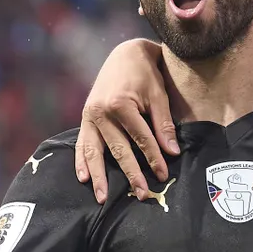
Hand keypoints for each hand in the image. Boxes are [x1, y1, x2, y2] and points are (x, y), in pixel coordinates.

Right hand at [76, 38, 177, 202]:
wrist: (124, 54)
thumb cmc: (145, 73)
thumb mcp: (159, 95)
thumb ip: (163, 124)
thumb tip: (171, 152)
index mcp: (120, 104)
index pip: (141, 139)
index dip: (154, 158)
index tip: (163, 175)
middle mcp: (101, 112)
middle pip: (118, 150)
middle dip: (131, 174)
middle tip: (142, 194)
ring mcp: (89, 116)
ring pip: (94, 151)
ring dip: (98, 176)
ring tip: (102, 198)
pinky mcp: (85, 117)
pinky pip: (81, 143)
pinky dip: (81, 161)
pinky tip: (83, 178)